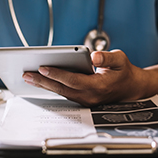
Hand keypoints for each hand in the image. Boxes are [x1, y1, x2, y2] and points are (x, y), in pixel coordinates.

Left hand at [22, 50, 144, 106]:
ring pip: (61, 92)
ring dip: (44, 84)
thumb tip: (94, 56)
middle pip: (62, 88)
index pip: (73, 80)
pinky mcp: (81, 99)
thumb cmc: (124, 72)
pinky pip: (64, 93)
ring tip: (29, 77)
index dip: (57, 74)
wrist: (131, 88)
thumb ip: (107, 58)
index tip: (43, 67)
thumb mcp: (120, 60)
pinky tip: (41, 80)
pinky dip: (52, 86)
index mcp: (99, 86)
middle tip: (27, 74)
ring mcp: (85, 100)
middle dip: (43, 81)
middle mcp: (90, 96)